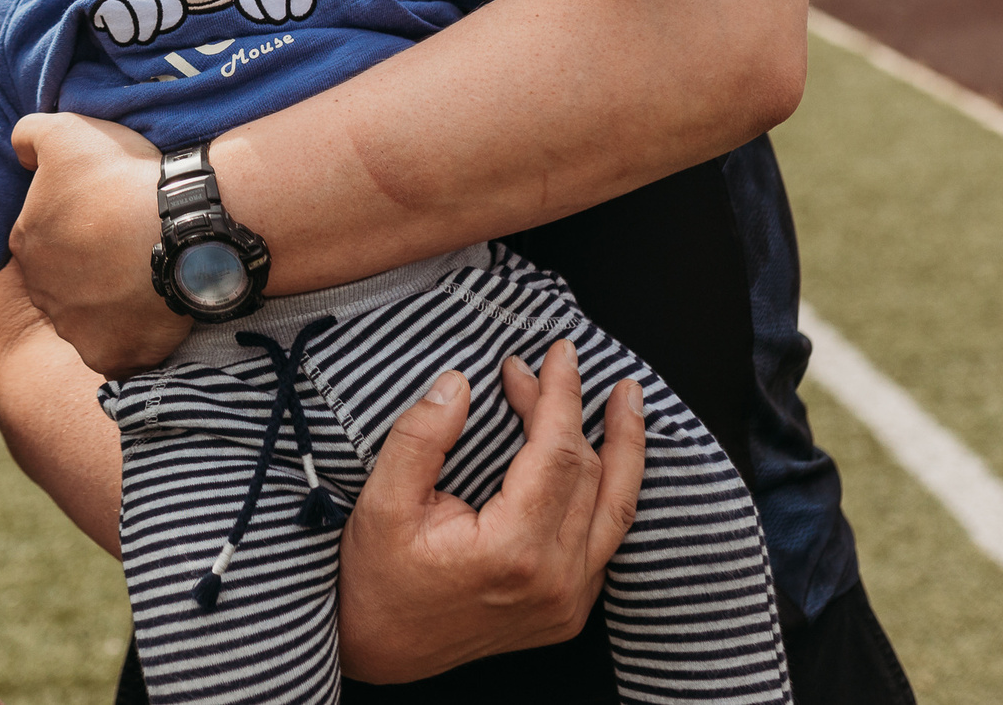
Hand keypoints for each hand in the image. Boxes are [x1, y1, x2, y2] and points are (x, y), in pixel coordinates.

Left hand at [7, 112, 188, 377]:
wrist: (180, 229)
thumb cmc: (121, 177)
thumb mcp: (66, 131)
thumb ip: (29, 135)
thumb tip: (19, 150)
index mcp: (25, 240)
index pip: (43, 233)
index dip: (77, 220)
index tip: (108, 210)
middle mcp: (40, 291)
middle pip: (63, 278)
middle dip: (89, 264)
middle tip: (129, 242)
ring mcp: (73, 328)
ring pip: (88, 315)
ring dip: (110, 299)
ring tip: (148, 273)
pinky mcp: (109, 356)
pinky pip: (116, 352)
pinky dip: (131, 337)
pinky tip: (153, 312)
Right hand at [338, 338, 646, 682]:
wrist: (380, 648)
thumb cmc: (376, 577)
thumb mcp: (381, 501)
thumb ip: (421, 437)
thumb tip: (459, 384)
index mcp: (512, 551)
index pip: (557, 453)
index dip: (560, 394)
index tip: (558, 353)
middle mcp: (554, 581)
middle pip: (589, 474)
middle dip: (571, 410)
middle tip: (550, 367)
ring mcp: (567, 602)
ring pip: (617, 511)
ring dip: (625, 451)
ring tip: (627, 402)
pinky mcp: (567, 612)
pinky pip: (605, 543)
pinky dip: (611, 494)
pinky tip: (607, 462)